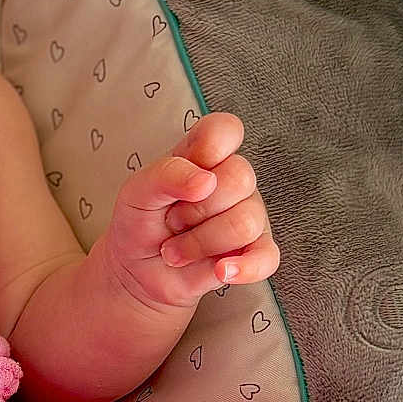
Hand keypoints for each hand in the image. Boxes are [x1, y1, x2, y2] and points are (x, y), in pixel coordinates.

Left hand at [101, 112, 278, 311]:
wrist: (136, 271)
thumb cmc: (140, 224)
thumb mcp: (136, 194)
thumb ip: (165, 175)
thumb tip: (205, 180)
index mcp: (204, 158)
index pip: (227, 130)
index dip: (214, 144)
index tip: (195, 165)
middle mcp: (233, 182)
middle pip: (240, 178)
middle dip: (194, 209)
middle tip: (172, 222)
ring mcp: (248, 216)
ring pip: (244, 222)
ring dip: (198, 243)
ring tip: (176, 250)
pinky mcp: (253, 253)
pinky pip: (266, 258)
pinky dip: (243, 267)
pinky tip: (220, 271)